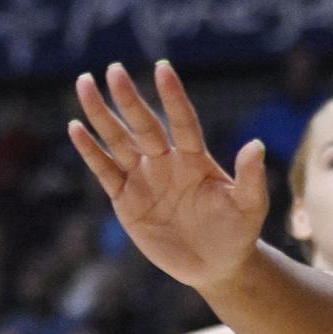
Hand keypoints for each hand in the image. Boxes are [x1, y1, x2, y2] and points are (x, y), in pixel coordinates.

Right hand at [70, 60, 269, 289]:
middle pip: (144, 125)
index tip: (163, 68)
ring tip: (84, 83)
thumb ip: (250, 177)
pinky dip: (90, 151)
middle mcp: (166, 161)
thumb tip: (257, 145)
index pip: (182, 121)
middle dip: (128, 99)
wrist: (215, 265)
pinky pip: (105, 171)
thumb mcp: (249, 206)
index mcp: (195, 158)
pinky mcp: (126, 200)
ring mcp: (144, 178)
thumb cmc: (237, 231)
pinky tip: (75, 127)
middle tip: (114, 70)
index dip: (173, 97)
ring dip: (101, 114)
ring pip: (118, 141)